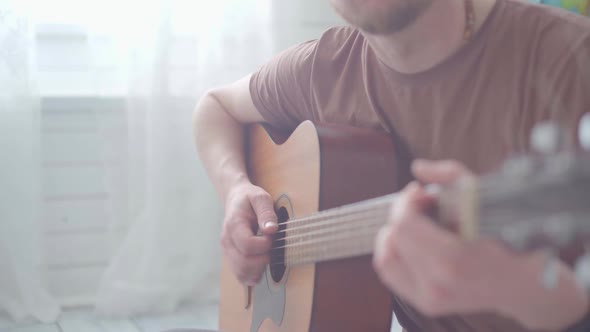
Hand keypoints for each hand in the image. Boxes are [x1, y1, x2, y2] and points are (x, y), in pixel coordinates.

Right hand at [221, 182, 277, 285]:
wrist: (236, 200)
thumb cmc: (249, 198)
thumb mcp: (260, 198)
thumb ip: (266, 212)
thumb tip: (271, 230)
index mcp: (233, 225)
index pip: (247, 245)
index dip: (264, 245)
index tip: (272, 237)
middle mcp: (227, 241)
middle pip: (244, 263)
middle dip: (264, 259)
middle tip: (272, 247)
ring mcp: (227, 251)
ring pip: (242, 273)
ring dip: (260, 269)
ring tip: (267, 254)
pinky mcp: (231, 258)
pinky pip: (241, 276)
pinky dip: (253, 275)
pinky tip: (261, 265)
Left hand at [373, 159, 588, 329]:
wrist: (522, 284)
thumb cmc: (506, 238)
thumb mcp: (485, 197)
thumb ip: (450, 175)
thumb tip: (417, 168)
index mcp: (453, 257)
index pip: (404, 223)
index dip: (406, 201)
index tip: (420, 192)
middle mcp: (438, 282)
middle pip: (394, 236)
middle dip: (403, 212)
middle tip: (421, 204)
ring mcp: (430, 297)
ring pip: (385, 255)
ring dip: (394, 233)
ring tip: (414, 223)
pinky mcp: (426, 304)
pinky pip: (390, 272)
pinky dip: (393, 252)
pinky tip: (410, 241)